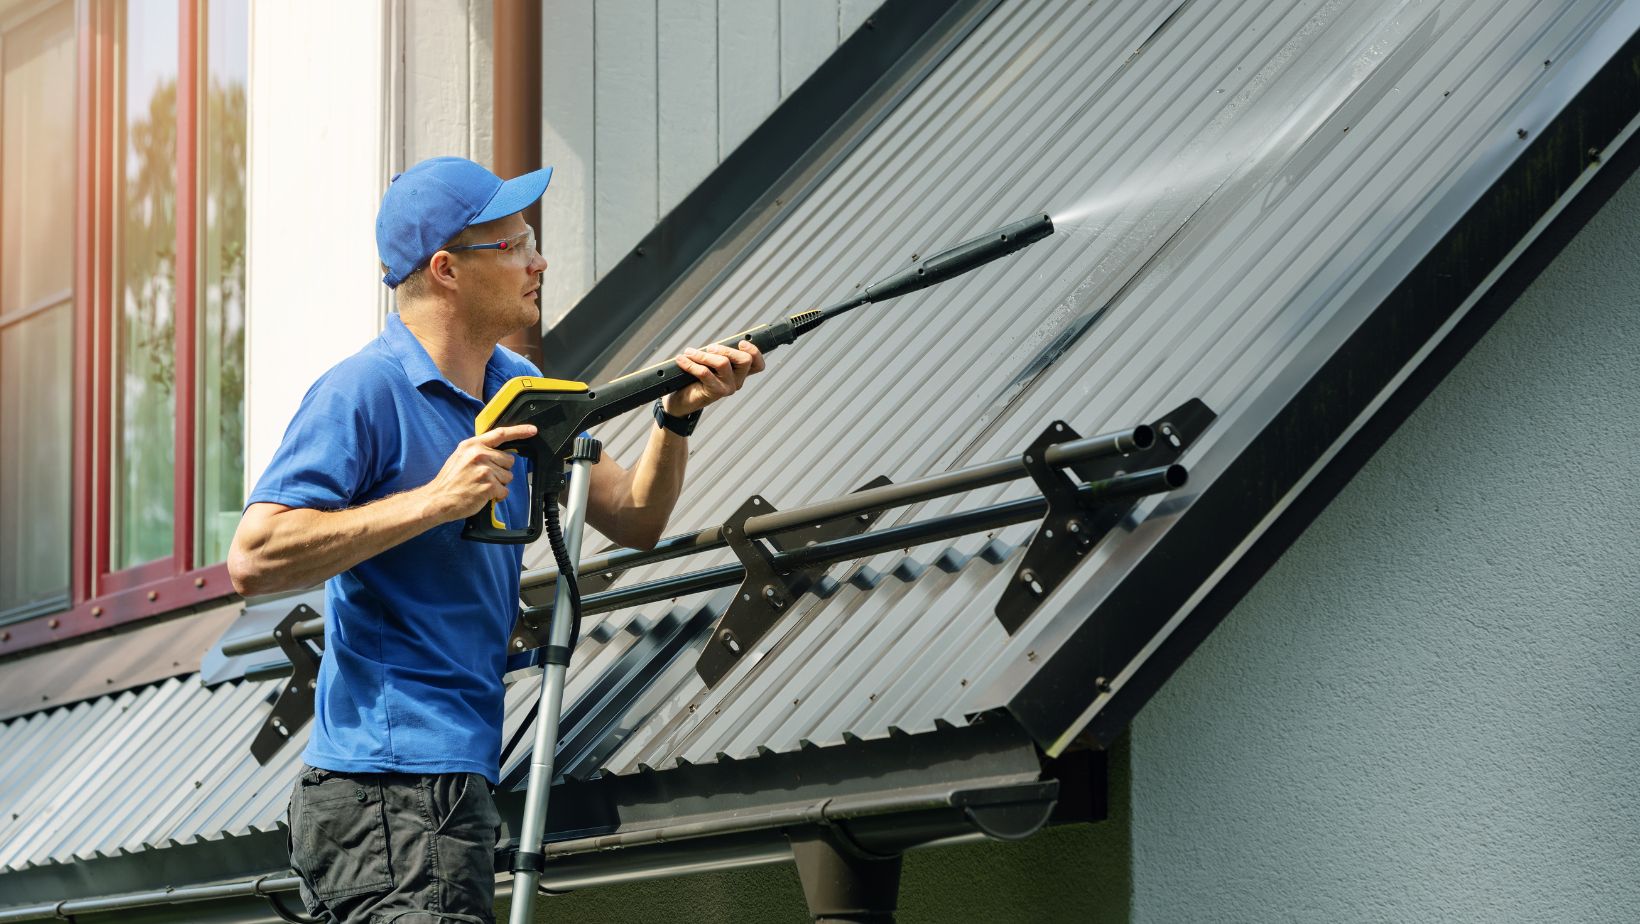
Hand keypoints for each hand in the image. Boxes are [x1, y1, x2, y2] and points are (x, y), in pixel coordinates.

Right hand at [420, 424, 537, 521]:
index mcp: (472, 445)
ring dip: (498, 484)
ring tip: (481, 486)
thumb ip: (480, 450)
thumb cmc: (450, 480)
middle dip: (501, 470)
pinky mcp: (489, 485)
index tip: (532, 430)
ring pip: (508, 476)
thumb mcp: (461, 456)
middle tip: (484, 477)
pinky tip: (483, 494)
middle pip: (509, 460)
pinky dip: (497, 496)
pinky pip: (504, 491)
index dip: (519, 431)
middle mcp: (479, 454)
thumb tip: (500, 451)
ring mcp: (484, 469)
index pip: (501, 434)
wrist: (437, 499)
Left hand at [664, 340, 765, 416]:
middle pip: (744, 360)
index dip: (754, 352)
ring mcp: (728, 388)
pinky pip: (704, 372)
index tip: (741, 343)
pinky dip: (690, 363)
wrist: (682, 400)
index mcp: (739, 373)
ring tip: (690, 353)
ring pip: (723, 363)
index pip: (757, 364)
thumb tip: (714, 345)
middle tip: (709, 348)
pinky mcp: (715, 392)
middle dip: (725, 349)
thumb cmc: (695, 379)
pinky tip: (681, 360)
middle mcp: (737, 381)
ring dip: (703, 355)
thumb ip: (717, 354)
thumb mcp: (709, 364)